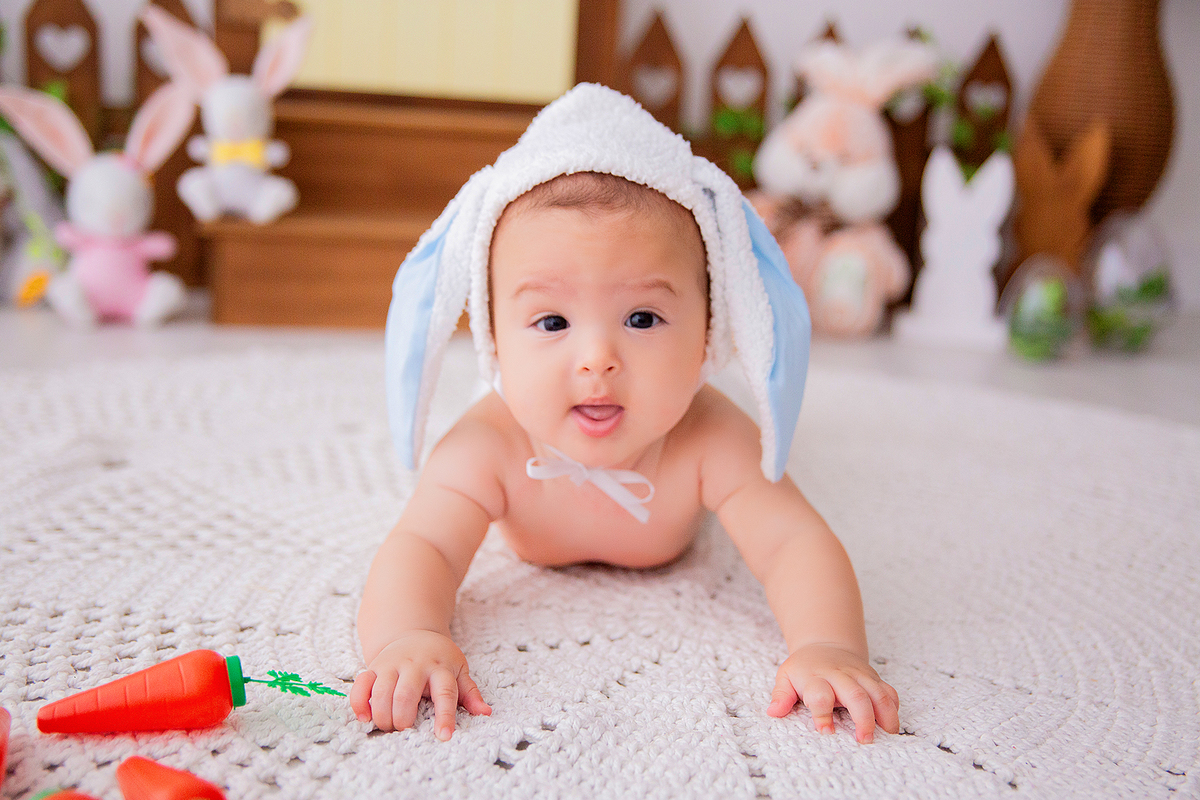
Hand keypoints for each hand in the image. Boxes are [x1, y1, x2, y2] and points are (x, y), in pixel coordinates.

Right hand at [350, 630, 490, 738]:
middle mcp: (415, 665)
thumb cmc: (440, 658)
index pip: (445, 694)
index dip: (445, 717)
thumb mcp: (459, 670)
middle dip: (403, 720)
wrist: (414, 632)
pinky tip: (364, 718)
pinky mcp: (373, 666)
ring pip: (381, 692)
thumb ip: (470, 693)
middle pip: (406, 695)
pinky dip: (359, 703)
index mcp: (440, 668)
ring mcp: (392, 664)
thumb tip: (485, 713)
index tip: (444, 737)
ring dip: (382, 716)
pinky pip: (361, 685)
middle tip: (405, 731)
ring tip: (389, 726)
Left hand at [768, 643, 898, 742]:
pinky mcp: (874, 678)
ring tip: (887, 736)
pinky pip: (889, 691)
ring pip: (878, 693)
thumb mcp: (786, 677)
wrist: (825, 645)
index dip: (822, 714)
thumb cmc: (804, 669)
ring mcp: (860, 676)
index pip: (820, 695)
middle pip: (856, 695)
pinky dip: (893, 707)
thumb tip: (773, 712)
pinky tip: (891, 724)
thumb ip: (780, 695)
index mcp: (816, 677)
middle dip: (863, 718)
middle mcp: (840, 676)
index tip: (826, 732)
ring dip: (885, 715)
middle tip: (864, 740)